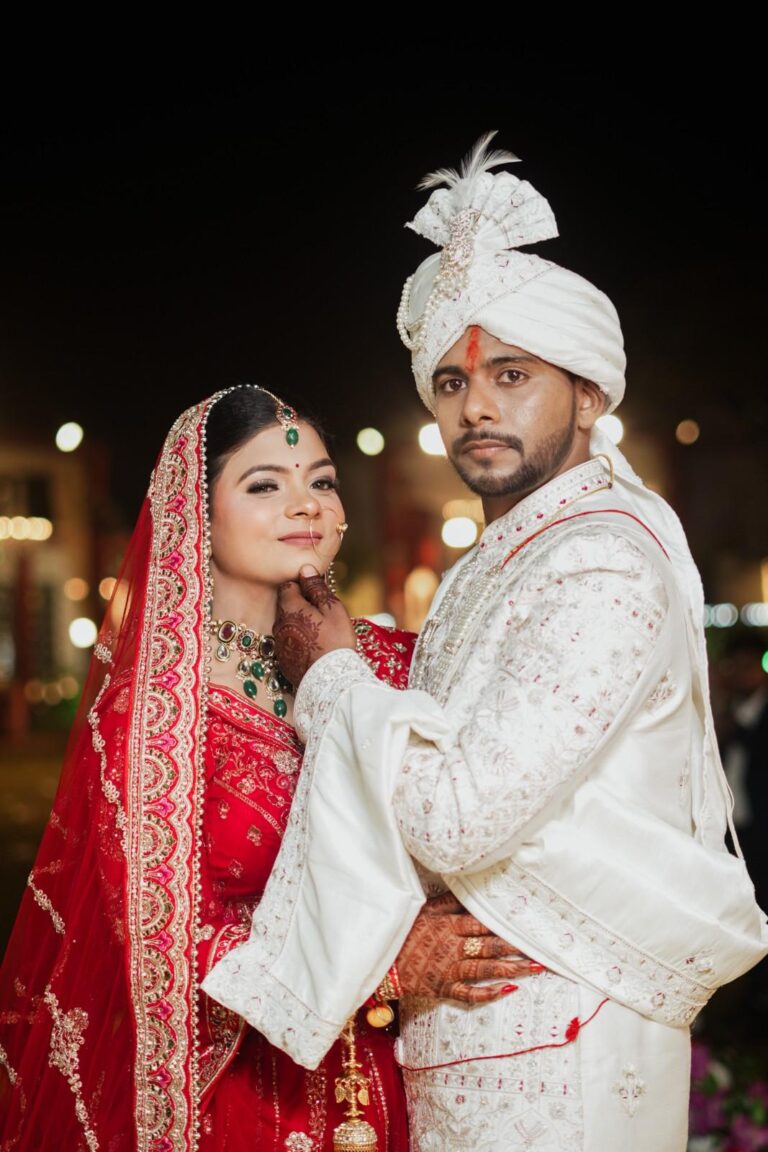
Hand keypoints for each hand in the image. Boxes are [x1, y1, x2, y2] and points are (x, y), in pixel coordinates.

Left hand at [274, 565, 355, 686]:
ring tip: (319, 632)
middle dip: (300, 605)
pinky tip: (313, 647)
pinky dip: (298, 640)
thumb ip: (317, 588)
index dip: (302, 586)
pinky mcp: (283, 660)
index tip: (316, 593)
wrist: (330, 681)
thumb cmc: (335, 641)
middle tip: (321, 613)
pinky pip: (288, 642)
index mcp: (290, 608)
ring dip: (299, 623)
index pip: (288, 586)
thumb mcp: (332, 609)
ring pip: (287, 624)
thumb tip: (305, 568)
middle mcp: (279, 624)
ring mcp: (279, 644)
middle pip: (286, 605)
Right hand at [396, 893, 538, 1004]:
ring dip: (511, 969)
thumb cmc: (401, 931)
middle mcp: (452, 947)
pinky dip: (487, 993)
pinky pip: (468, 993)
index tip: (525, 925)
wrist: (379, 960)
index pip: (482, 924)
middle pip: (489, 946)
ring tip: (533, 969)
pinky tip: (505, 991)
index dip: (504, 926)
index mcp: (448, 925)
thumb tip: (469, 891)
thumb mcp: (422, 910)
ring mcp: (448, 969)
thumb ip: (447, 902)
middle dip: (516, 948)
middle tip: (540, 950)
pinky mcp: (442, 988)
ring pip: (485, 969)